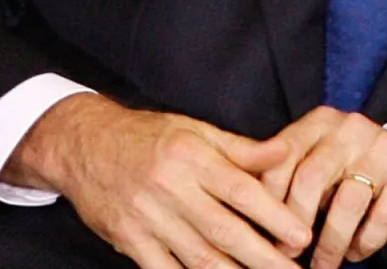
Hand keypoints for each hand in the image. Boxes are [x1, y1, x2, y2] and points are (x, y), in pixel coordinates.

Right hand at [5, 94, 308, 268]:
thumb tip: (286, 152)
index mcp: (193, 158)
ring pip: (198, 257)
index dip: (274, 216)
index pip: (242, 192)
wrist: (84, 145)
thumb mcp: (196, 130)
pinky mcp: (129, 241)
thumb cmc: (148, 136)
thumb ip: (241, 148)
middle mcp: (171, 190)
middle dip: (264, 257)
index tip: (302, 236)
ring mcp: (148, 219)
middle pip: (225, 231)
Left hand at [258, 106, 386, 268]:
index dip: (267, 202)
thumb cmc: (349, 169)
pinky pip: (382, 215)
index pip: (281, 159)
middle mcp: (350, 128)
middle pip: (311, 178)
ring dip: (331, 244)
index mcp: (319, 123)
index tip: (261, 235)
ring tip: (323, 265)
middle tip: (288, 256)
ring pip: (347, 202)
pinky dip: (365, 242)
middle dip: (296, 224)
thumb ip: (283, 174)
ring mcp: (383, 147)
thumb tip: (241, 217)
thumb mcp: (316, 160)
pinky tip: (355, 253)